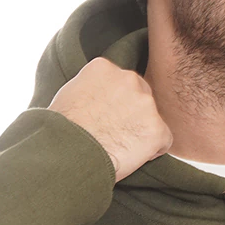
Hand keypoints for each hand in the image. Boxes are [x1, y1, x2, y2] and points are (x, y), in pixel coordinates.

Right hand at [48, 58, 172, 183]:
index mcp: (104, 67)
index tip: (104, 117)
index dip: (114, 103)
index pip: (120, 82)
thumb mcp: (68, 95)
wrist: (67, 154)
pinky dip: (153, 150)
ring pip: (152, 118)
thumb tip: (95, 97)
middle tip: (114, 134)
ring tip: (119, 147)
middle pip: (140, 96)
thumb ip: (90, 88)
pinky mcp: (157, 128)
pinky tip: (132, 156)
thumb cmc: (60, 131)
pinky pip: (164, 140)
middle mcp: (128, 78)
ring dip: (141, 132)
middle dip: (131, 114)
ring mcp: (145, 103)